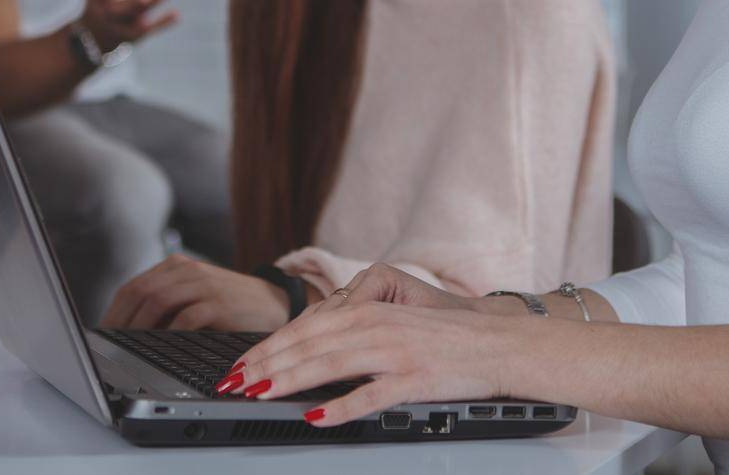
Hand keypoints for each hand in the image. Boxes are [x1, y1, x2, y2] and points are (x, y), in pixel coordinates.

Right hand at [73, 0, 176, 49]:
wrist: (92, 38)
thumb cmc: (96, 0)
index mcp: (99, 0)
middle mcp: (112, 15)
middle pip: (122, 10)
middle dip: (133, 3)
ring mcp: (125, 26)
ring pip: (138, 19)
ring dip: (152, 7)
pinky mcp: (138, 34)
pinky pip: (151, 30)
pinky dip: (163, 22)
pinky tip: (177, 14)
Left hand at [101, 254, 290, 332]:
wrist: (275, 303)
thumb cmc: (229, 307)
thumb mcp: (194, 298)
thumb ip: (165, 307)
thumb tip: (124, 333)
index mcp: (177, 267)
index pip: (133, 287)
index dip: (112, 313)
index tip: (101, 336)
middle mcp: (187, 270)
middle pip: (139, 292)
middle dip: (119, 322)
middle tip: (109, 346)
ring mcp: (204, 284)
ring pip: (157, 300)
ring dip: (137, 327)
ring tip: (127, 347)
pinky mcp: (219, 302)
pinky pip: (185, 317)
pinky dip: (168, 334)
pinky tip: (160, 348)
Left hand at [227, 289, 534, 425]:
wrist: (495, 343)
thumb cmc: (443, 339)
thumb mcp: (392, 325)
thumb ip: (353, 334)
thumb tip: (309, 353)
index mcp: (368, 312)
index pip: (305, 329)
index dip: (267, 347)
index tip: (238, 364)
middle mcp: (376, 327)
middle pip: (310, 344)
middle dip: (266, 364)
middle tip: (233, 382)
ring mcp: (395, 354)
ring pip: (332, 364)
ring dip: (291, 379)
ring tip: (259, 393)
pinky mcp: (414, 380)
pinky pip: (371, 396)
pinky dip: (341, 407)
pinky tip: (317, 417)